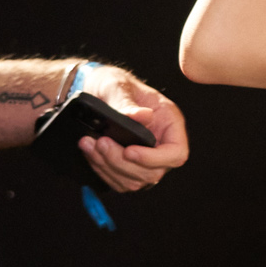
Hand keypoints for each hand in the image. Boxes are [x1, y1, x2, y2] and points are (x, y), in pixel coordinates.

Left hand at [77, 66, 189, 192]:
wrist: (96, 91)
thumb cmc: (112, 85)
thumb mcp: (118, 86)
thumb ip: (127, 102)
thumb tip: (143, 116)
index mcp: (170, 123)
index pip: (176, 153)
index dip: (155, 158)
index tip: (130, 151)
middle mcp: (162, 144)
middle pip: (153, 172)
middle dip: (122, 162)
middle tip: (100, 142)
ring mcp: (147, 159)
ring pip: (135, 181)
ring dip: (109, 167)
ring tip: (89, 144)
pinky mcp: (129, 167)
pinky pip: (120, 182)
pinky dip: (103, 171)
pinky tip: (90, 152)